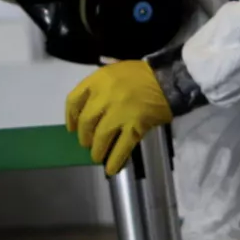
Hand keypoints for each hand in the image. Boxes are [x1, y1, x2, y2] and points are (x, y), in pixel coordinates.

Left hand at [66, 60, 172, 176]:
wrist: (169, 79)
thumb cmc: (143, 74)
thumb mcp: (116, 70)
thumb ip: (101, 85)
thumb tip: (90, 108)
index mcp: (98, 80)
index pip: (74, 101)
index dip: (70, 117)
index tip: (71, 128)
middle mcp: (105, 96)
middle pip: (86, 122)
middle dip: (84, 136)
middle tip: (87, 143)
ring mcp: (119, 112)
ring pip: (100, 137)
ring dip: (97, 150)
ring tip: (97, 157)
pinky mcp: (134, 126)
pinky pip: (121, 147)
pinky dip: (115, 160)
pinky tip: (112, 169)